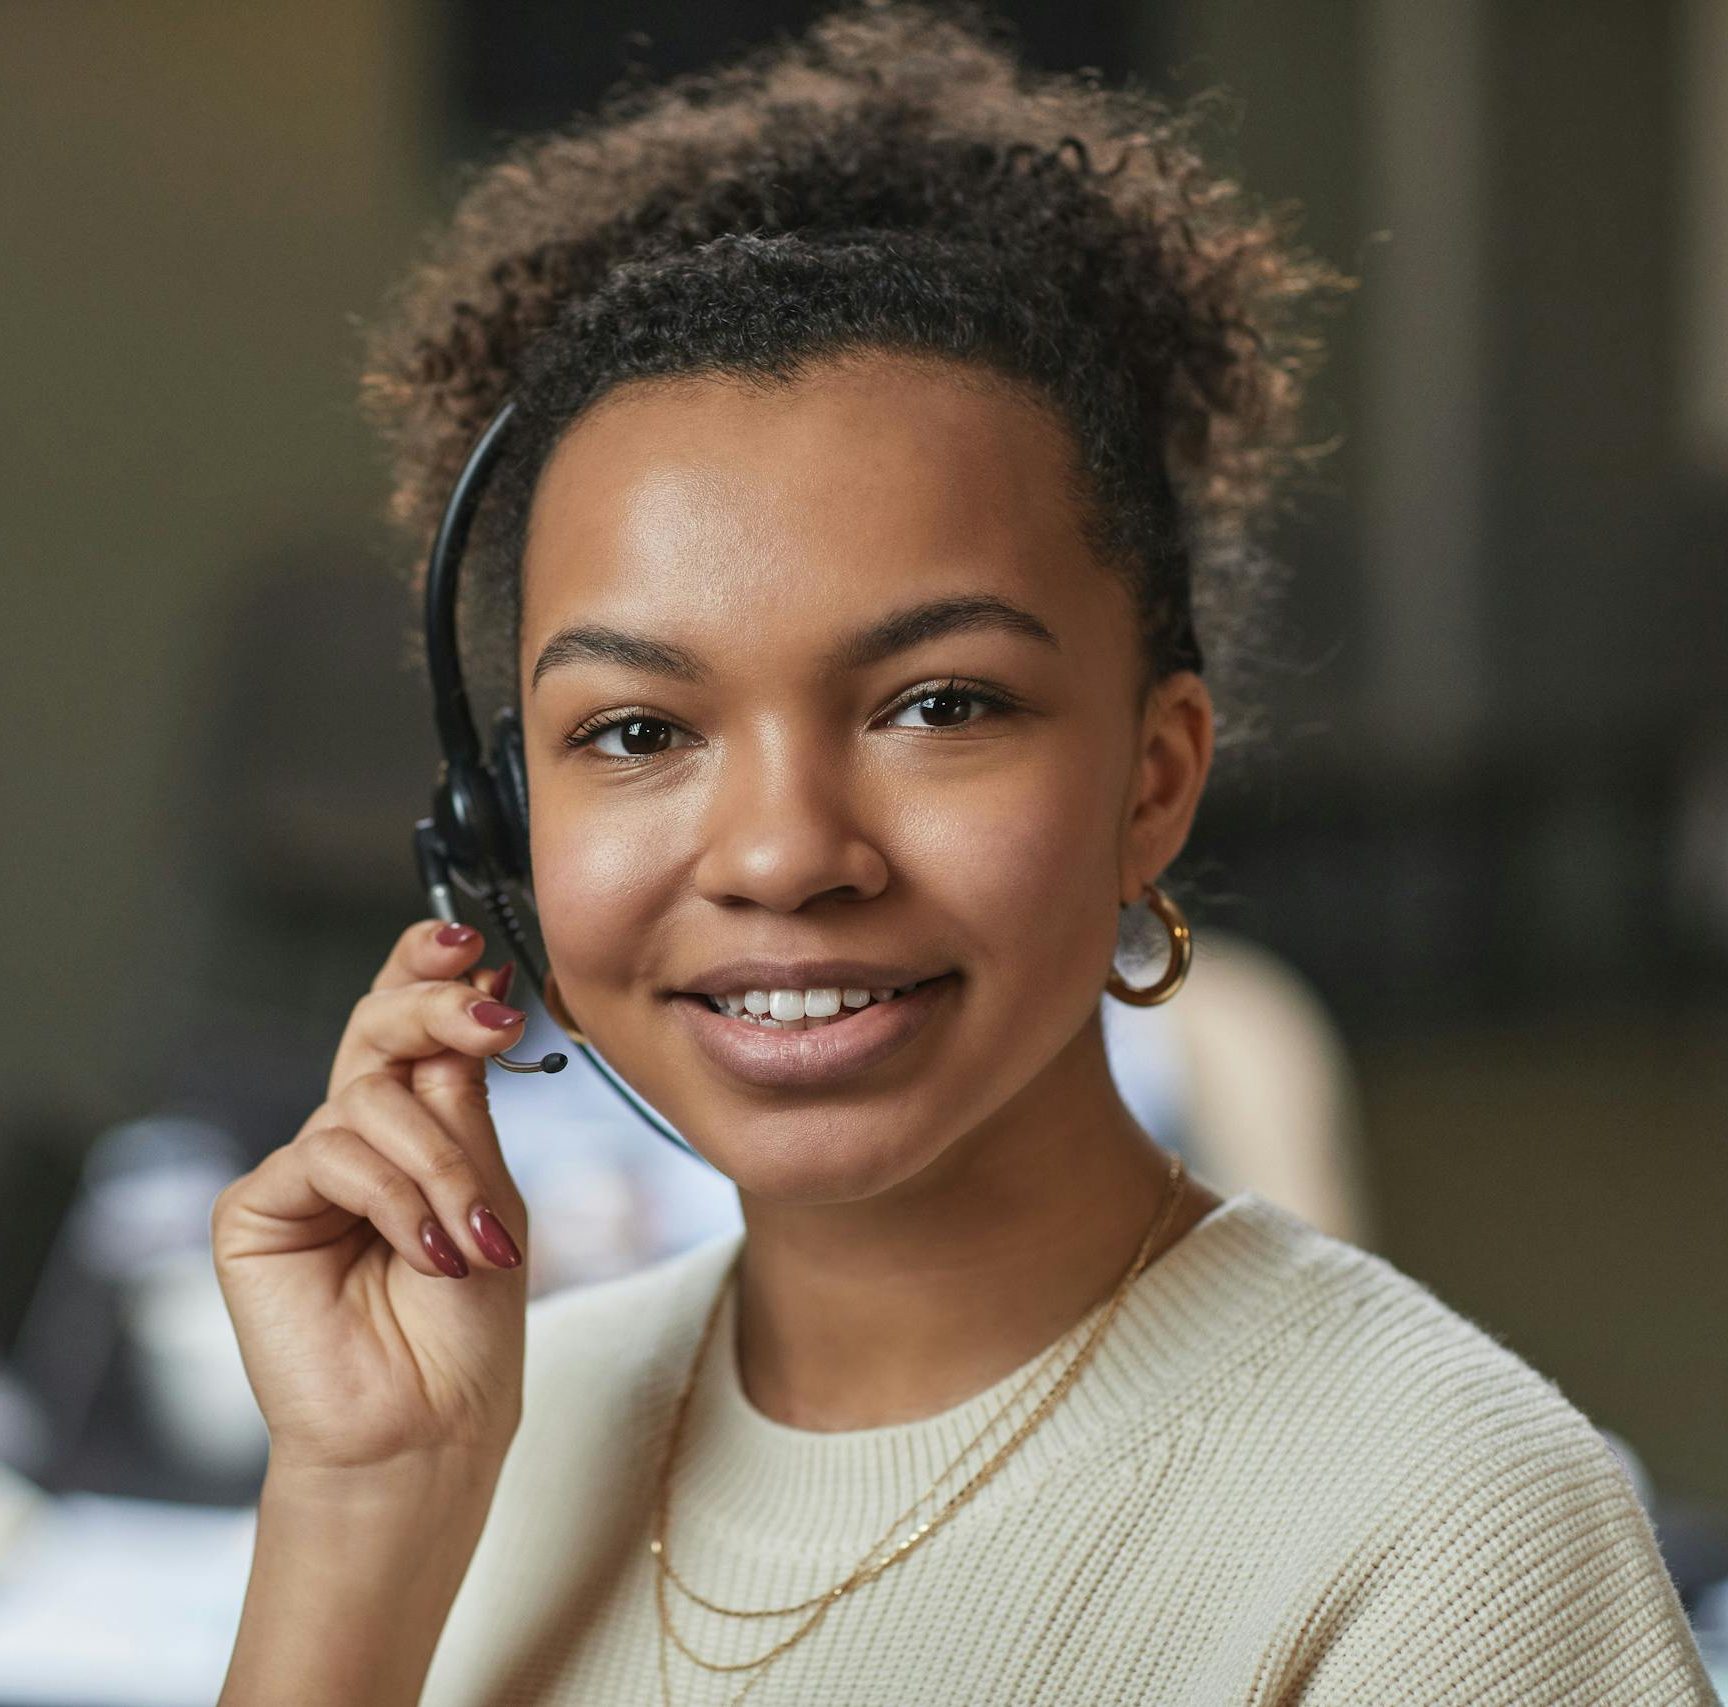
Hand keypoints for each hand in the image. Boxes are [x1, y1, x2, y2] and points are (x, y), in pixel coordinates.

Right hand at [211, 921, 532, 1473]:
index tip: (474, 945)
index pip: (407, 1025)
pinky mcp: (255, 1210)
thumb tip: (473, 990)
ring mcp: (302, 1172)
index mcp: (412, 1126)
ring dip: (441, 1164)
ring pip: (369, 1100)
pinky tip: (428, 1253)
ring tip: (476, 1237)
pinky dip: (395, 1199)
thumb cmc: (468, 1325)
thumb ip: (464, 1104)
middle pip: (374, 1029)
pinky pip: (331, 1157)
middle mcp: (353, 1137)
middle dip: (434, 1006)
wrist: (430, 1427)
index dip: (427, 970)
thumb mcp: (491, 1191)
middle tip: (490, 1016)